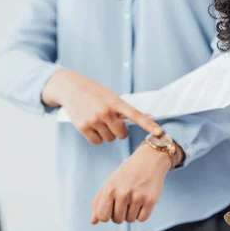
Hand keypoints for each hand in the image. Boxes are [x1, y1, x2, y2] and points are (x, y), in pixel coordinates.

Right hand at [42, 69, 161, 144]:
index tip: (159, 133)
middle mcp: (106, 111)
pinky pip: (97, 142)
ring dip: (107, 134)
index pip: (136, 115)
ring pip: (110, 139)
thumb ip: (125, 109)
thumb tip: (148, 117)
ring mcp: (94, 120)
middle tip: (111, 122)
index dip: (149, 125)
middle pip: (122, 135)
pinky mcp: (83, 127)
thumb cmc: (95, 93)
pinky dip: (96, 138)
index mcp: (116, 102)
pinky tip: (91, 126)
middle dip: (118, 131)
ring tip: (99, 121)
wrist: (70, 88)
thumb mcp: (111, 96)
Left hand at [91, 144, 170, 223]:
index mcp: (110, 189)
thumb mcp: (109, 184)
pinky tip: (142, 201)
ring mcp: (138, 197)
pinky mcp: (150, 200)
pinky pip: (142, 219)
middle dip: (120, 214)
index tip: (112, 207)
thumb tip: (93, 222)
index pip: (103, 217)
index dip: (107, 215)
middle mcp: (123, 194)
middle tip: (125, 201)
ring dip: (131, 213)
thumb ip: (98, 203)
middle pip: (117, 220)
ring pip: (130, 220)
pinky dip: (142, 214)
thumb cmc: (125, 175)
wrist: (148, 161)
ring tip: (134, 199)